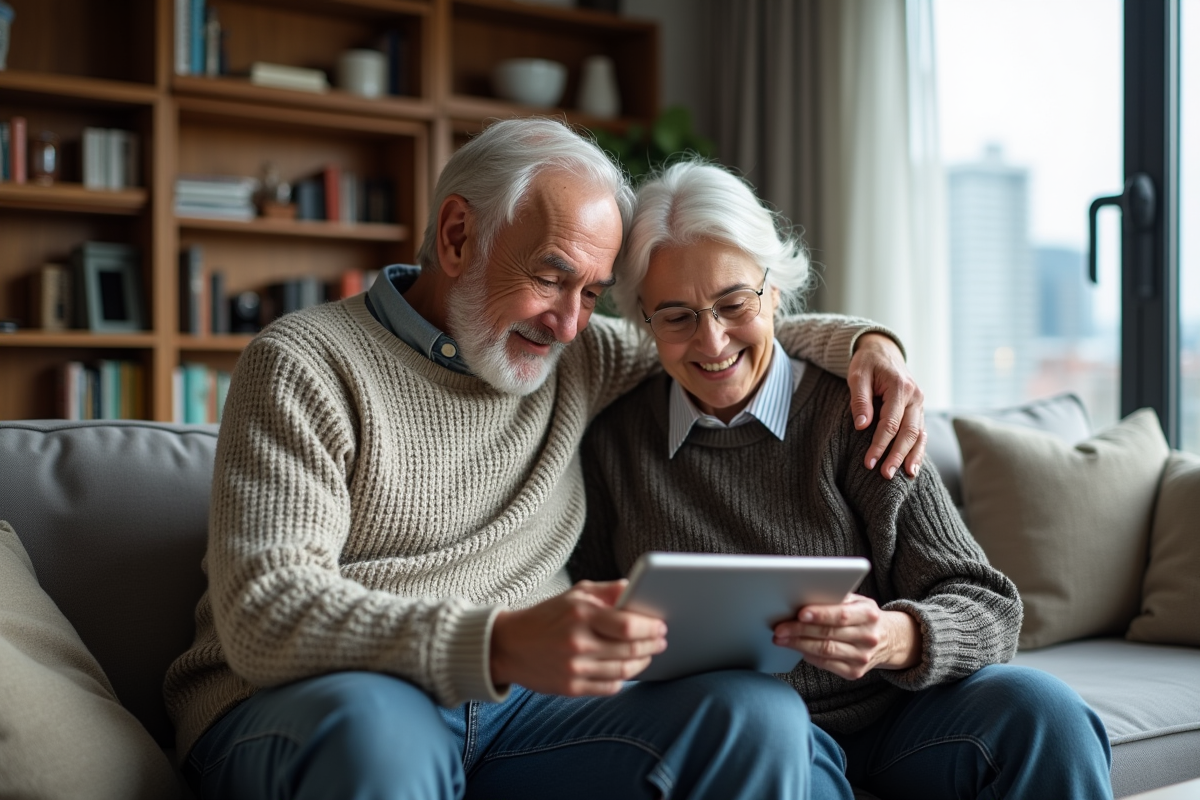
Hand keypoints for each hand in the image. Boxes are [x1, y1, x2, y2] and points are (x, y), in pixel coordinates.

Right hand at [490, 580, 667, 695]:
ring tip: (648, 655)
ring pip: (623, 671)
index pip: (627, 625)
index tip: (661, 625)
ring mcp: (574, 669)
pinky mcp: (570, 688)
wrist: (508, 646)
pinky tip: (626, 670)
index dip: (650, 627)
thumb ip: (607, 591)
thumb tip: (636, 588)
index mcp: (580, 616)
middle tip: (661, 641)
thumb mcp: (573, 595)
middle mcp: (578, 643)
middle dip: (652, 645)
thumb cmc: (546, 617)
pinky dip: (623, 679)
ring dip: (642, 663)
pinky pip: (609, 687)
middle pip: (630, 649)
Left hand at [772, 594, 919, 680]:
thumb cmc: (862, 615)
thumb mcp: (856, 601)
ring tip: (780, 638)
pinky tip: (796, 648)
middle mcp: (868, 637)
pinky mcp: (854, 672)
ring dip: (798, 645)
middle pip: (829, 634)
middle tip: (779, 628)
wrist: (888, 640)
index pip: (842, 615)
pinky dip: (808, 656)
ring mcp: (862, 657)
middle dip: (800, 630)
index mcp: (869, 614)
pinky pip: (826, 664)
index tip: (800, 613)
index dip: (820, 614)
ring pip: (825, 651)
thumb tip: (802, 596)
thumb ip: (835, 598)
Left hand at [848, 333, 926, 478]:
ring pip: (919, 435)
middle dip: (897, 455)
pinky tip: (913, 466)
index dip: (879, 444)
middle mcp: (915, 396)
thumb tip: (862, 426)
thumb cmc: (867, 363)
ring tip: (904, 476)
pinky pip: (921, 432)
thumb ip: (860, 400)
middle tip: (885, 475)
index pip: (890, 423)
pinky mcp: (918, 410)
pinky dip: (918, 450)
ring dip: (911, 456)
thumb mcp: (857, 375)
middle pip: (908, 432)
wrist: (883, 351)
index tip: (868, 462)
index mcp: (900, 387)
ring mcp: (919, 403)